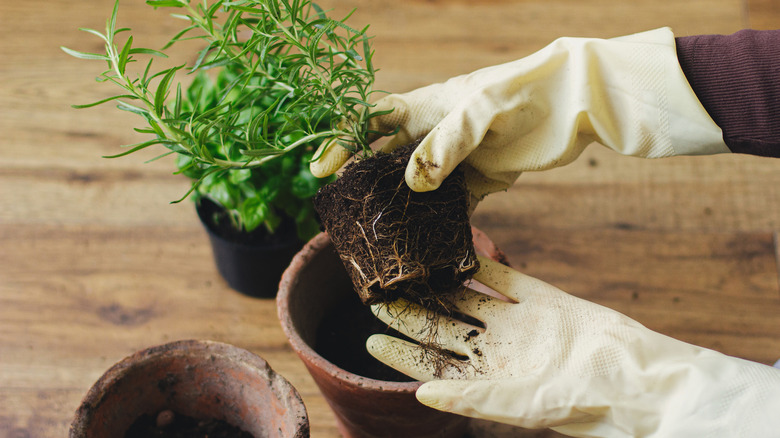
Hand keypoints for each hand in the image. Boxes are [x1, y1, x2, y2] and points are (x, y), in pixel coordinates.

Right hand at [311, 28, 727, 202]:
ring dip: (401, 210)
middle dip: (365, 185)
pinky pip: (452, 206)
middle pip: (387, 160)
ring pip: (417, 188)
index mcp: (425, 108)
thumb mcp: (481, 111)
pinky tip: (430, 246)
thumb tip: (414, 183)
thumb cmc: (522, 93)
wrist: (572, 104)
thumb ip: (446, 144)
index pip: (370, 123)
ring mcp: (456, 160)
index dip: (342, 143)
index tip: (320, 171)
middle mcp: (433, 135)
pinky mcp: (480, 181)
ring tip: (382, 238)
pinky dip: (440, 225)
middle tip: (347, 215)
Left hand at [367, 256, 779, 436]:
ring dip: (438, 286)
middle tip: (377, 294)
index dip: (401, 354)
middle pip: (444, 329)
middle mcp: (498, 352)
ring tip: (408, 269)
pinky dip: (482, 264)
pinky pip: (505, 279)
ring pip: (468, 301)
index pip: (433, 367)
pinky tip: (456, 250)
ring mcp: (519, 324)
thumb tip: (418, 395)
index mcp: (488, 381)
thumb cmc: (577, 402)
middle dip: (411, 314)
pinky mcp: (544, 300)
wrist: (632, 377)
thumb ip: (468, 398)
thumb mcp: (517, 405)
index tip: (370, 338)